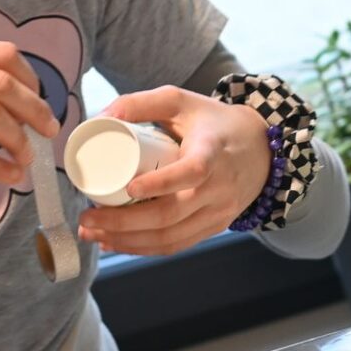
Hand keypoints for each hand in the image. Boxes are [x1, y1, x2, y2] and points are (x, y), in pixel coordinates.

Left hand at [76, 86, 272, 257]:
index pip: (192, 172)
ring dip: (127, 241)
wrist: (263, 149)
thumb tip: (100, 117)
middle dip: (122, 222)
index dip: (161, 184)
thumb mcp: (182, 101)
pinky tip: (116, 244)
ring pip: (170, 237)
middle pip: (170, 214)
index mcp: (213, 151)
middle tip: (87, 217)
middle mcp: (219, 187)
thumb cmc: (215, 123)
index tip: (129, 188)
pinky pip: (177, 245)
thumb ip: (141, 103)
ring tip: (93, 233)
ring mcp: (218, 212)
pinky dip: (144, 249)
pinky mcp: (215, 226)